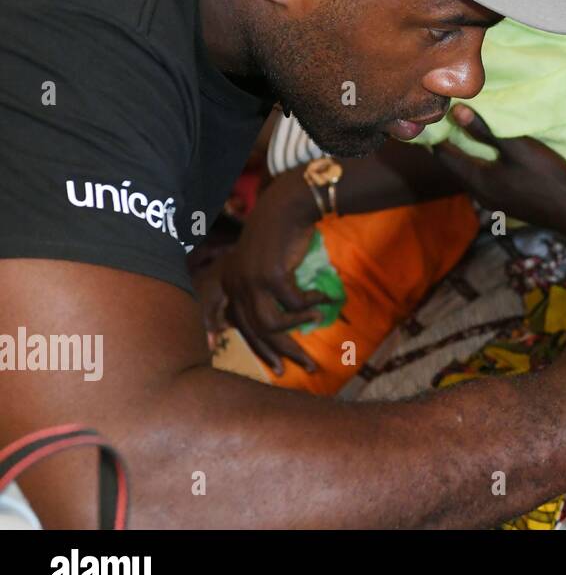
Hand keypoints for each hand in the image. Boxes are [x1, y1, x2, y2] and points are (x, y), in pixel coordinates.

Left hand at [220, 170, 325, 374]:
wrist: (286, 206)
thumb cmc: (280, 235)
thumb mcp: (266, 266)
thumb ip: (266, 291)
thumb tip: (284, 324)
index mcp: (231, 285)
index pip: (242, 327)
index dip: (262, 350)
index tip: (279, 368)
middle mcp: (234, 286)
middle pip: (257, 332)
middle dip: (283, 352)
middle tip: (308, 366)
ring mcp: (250, 282)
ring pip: (271, 324)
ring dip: (297, 328)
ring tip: (317, 321)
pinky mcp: (270, 276)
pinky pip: (295, 303)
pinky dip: (312, 302)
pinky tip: (325, 297)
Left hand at [430, 106, 565, 234]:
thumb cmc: (545, 175)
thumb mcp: (517, 148)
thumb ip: (485, 130)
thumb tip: (457, 111)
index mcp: (478, 180)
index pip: (444, 156)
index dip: (436, 136)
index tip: (431, 117)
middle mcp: (480, 194)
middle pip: (454, 166)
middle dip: (448, 144)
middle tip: (443, 121)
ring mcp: (493, 202)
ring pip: (469, 174)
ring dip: (464, 155)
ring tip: (462, 134)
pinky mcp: (506, 204)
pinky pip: (482, 181)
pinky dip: (478, 165)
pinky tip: (487, 157)